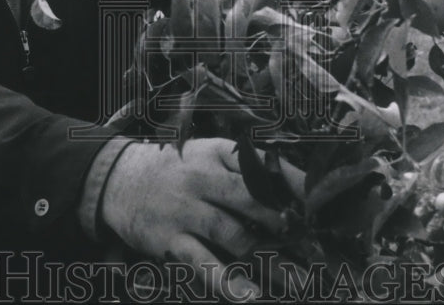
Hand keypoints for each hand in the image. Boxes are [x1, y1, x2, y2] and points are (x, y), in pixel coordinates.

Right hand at [100, 138, 302, 295]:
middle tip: (320, 247)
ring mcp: (187, 211)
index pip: (264, 166)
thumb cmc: (176, 169)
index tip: (325, 203)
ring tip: (302, 283)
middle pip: (255, 202)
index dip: (296, 185)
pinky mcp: (171, 241)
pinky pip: (205, 264)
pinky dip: (229, 283)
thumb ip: (244, 169)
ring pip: (237, 238)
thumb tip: (292, 193)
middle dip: (290, 226)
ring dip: (273, 262)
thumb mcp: (207, 154)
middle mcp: (204, 178)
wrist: (119, 179)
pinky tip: (251, 297)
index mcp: (219, 153)